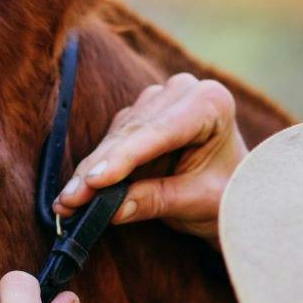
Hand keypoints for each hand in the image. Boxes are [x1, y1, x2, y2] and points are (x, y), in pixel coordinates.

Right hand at [54, 73, 243, 241]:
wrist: (235, 194)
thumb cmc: (228, 195)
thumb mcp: (198, 202)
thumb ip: (157, 201)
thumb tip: (113, 210)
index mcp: (210, 103)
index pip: (160, 131)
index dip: (123, 158)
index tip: (94, 180)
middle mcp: (182, 92)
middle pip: (132, 132)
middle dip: (98, 169)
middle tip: (70, 201)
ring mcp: (158, 100)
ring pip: (117, 136)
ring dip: (90, 170)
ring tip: (67, 202)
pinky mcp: (139, 116)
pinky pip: (112, 141)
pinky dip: (95, 168)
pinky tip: (75, 192)